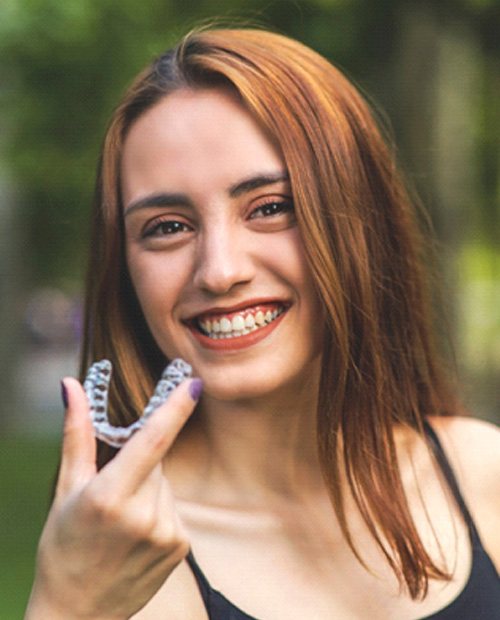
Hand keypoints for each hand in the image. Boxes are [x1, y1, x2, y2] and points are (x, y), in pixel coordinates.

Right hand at [25, 374, 200, 619]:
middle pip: (157, 461)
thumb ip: (77, 433)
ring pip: (166, 484)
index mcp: (110, 496)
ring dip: (149, 489)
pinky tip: (137, 535)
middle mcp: (143, 516)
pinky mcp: (181, 546)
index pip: (152, 441)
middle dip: (140, 464)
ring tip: (122, 521)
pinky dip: (159, 511)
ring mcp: (166, 533)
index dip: (176, 408)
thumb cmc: (63, 546)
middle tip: (113, 491)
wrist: (77, 613)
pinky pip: (174, 508)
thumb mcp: (66, 488)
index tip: (194, 382)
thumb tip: (71, 385)